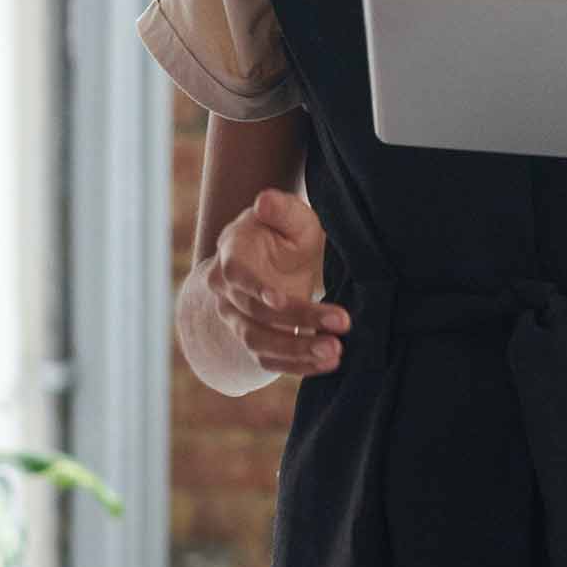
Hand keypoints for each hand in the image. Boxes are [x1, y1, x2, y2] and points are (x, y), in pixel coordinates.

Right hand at [196, 186, 344, 377]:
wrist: (274, 258)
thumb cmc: (284, 232)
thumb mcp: (290, 215)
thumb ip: (280, 209)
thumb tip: (265, 201)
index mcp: (231, 255)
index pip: (236, 275)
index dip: (256, 289)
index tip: (282, 300)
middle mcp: (226, 292)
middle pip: (253, 315)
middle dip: (296, 321)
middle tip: (339, 325)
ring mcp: (237, 319)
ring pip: (259, 343)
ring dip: (297, 351)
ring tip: (335, 351)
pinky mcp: (255, 339)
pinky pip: (269, 360)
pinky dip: (298, 365)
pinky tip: (327, 363)